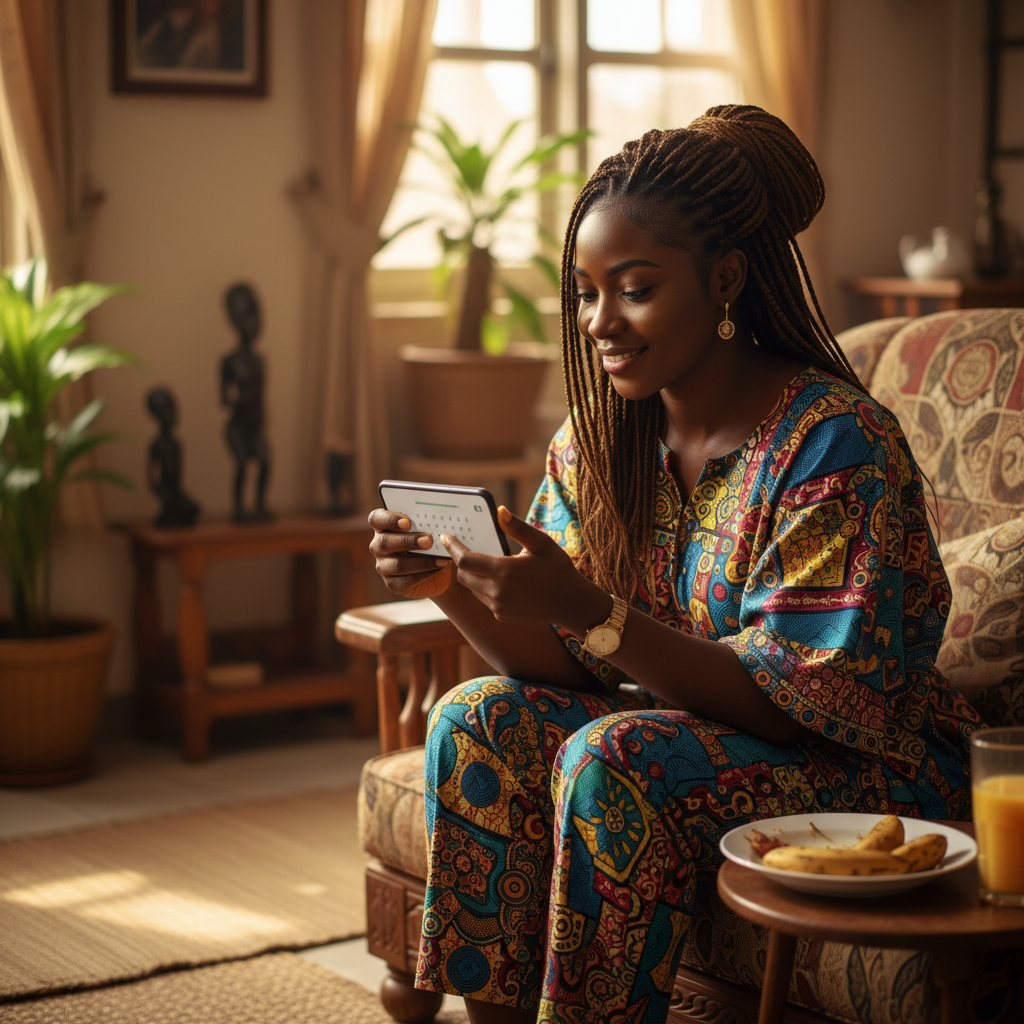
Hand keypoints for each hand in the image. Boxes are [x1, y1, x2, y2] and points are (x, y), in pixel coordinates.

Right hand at [368, 508, 454, 599]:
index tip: (407, 522)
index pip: (376, 519)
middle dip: (408, 541)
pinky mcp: (392, 583)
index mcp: (383, 526)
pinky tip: (438, 568)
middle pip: (384, 543)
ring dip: (421, 561)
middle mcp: (379, 546)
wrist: (440, 568)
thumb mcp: (430, 530)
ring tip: (440, 558)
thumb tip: (437, 521)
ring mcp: (383, 566)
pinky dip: (425, 574)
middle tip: (429, 540)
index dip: (389, 519)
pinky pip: (406, 581)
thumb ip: (428, 524)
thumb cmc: (432, 542)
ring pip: (397, 565)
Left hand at [440, 506, 605, 630]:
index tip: (445, 537)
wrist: (571, 604)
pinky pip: (484, 599)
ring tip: (487, 563)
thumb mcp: (542, 544)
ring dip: (474, 575)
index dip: (452, 548)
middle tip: (464, 548)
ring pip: (473, 588)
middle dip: (461, 562)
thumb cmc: (558, 569)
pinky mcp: (501, 615)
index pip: (465, 560)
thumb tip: (500, 511)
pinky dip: (486, 588)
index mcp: (504, 571)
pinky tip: (502, 581)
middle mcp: (497, 591)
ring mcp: (498, 606)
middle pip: (463, 576)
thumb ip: (518, 528)